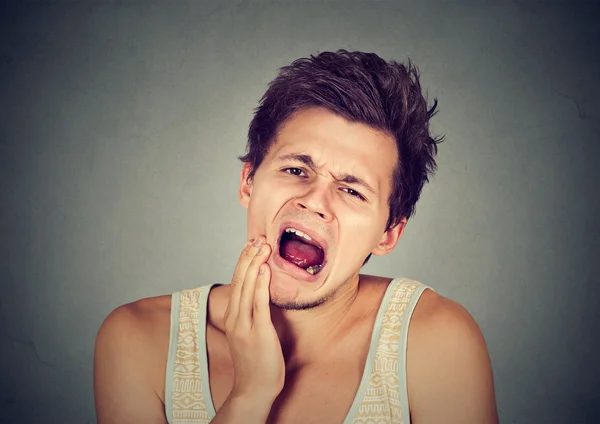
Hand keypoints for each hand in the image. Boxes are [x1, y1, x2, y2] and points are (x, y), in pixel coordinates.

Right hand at [223, 237, 284, 405]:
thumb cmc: (256, 362)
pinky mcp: (258, 332)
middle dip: (248, 257)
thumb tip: (263, 295)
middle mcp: (235, 317)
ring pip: (246, 287)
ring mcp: (245, 325)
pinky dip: (261, 284)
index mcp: (233, 317)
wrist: (253, 389)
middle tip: (257, 237)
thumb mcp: (251, 333)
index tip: (251, 244)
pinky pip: (259, 303)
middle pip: (239, 280)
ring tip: (261, 245)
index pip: (237, 282)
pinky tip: (264, 269)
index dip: (243, 262)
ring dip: (254, 264)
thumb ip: (253, 314)